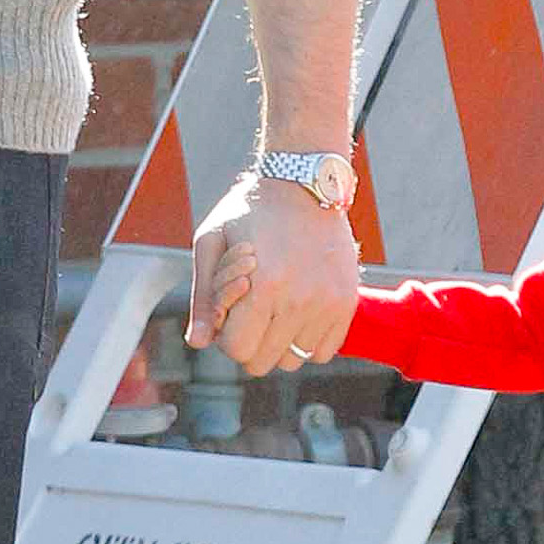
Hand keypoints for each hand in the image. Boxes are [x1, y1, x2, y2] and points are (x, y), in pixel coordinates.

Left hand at [187, 170, 357, 377]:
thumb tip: (196, 343)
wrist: (303, 182)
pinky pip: (324, 351)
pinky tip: (298, 312)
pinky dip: (308, 341)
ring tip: (275, 307)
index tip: (230, 311)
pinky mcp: (347, 303)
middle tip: (251, 309)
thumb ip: (203, 297)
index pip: (237, 349)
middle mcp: (299, 300)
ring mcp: (327, 304)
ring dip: (278, 344)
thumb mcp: (211, 242)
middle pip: (263, 362)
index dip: (226, 334)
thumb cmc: (250, 211)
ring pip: (294, 360)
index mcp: (263, 287)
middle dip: (249, 341)